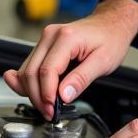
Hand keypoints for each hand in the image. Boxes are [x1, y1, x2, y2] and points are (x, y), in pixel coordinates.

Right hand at [3, 0, 137, 118]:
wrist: (110, 24)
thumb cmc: (110, 39)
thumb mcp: (103, 62)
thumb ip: (82, 78)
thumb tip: (63, 95)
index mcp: (66, 37)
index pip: (47, 71)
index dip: (47, 95)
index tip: (52, 110)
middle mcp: (50, 36)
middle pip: (31, 72)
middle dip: (37, 97)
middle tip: (49, 113)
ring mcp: (45, 39)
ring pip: (27, 70)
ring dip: (31, 92)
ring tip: (46, 106)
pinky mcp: (44, 45)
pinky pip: (30, 66)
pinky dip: (29, 82)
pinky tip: (31, 93)